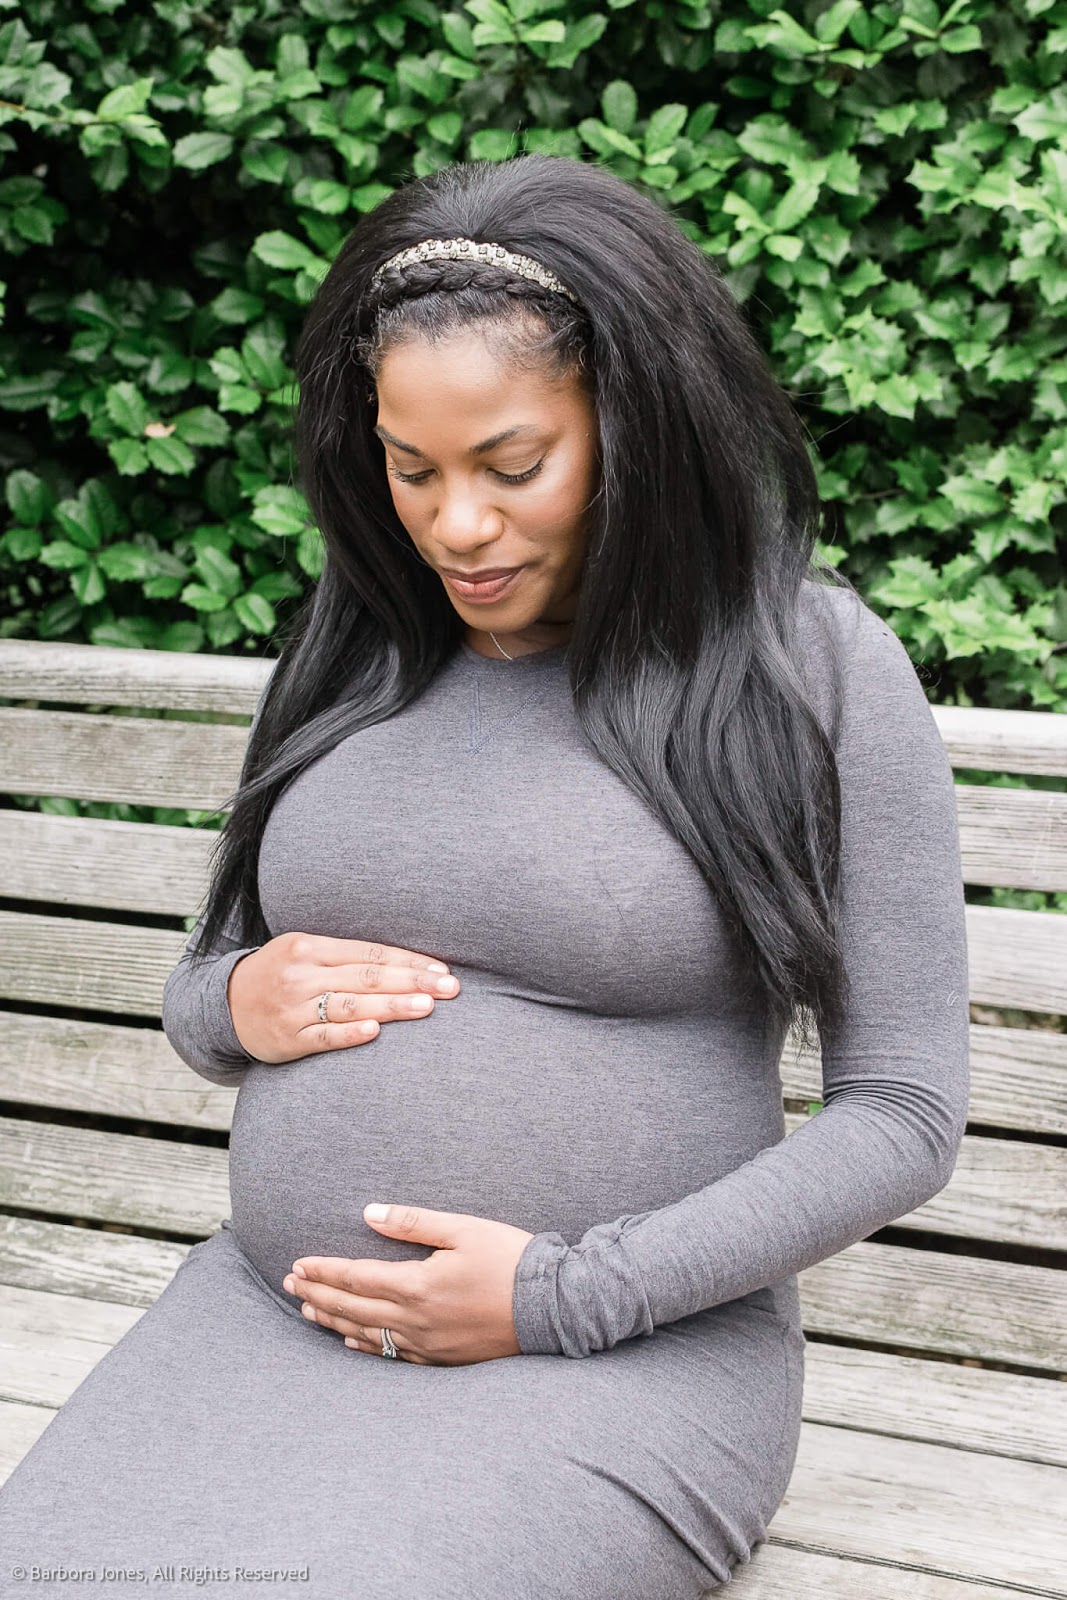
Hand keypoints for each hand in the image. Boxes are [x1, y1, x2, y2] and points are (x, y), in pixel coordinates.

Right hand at [226, 934, 460, 1063]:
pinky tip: (374, 1031)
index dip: (409, 961)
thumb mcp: (305, 953)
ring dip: (391, 1006)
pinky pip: (323, 1036)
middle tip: (450, 989)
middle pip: (367, 976)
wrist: (223, 1005)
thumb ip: (348, 957)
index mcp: (310, 946)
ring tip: (426, 1007)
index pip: (370, 953)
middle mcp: (302, 974)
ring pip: (350, 1004)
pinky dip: (348, 1033)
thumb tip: (407, 963)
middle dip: (413, 982)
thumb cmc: (280, 976)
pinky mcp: (287, 1038)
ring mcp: (293, 1007)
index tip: (442, 971)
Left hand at [281, 1204, 535, 1365]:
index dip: (324, 1271)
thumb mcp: (463, 1229)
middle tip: (290, 1286)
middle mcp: (416, 1320)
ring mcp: (428, 1344)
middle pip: (353, 1308)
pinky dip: (366, 1347)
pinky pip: (393, 1356)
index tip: (298, 1264)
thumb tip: (369, 1214)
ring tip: (309, 1312)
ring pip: (368, 1335)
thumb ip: (413, 1223)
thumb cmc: (511, 1260)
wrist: (553, 1306)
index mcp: (418, 1285)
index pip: (356, 1278)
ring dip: (334, 1322)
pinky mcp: (443, 1358)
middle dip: (318, 1295)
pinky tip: (352, 1343)